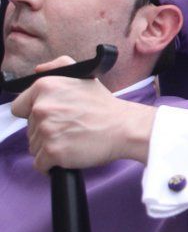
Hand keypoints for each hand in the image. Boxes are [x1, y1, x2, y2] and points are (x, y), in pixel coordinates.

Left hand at [11, 70, 155, 171]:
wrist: (124, 127)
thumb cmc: (104, 106)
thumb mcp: (83, 76)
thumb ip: (58, 66)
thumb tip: (38, 70)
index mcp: (46, 86)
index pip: (19, 106)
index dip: (34, 112)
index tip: (52, 116)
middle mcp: (42, 107)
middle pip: (29, 129)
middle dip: (46, 130)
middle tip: (70, 126)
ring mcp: (46, 130)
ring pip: (34, 147)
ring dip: (50, 146)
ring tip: (72, 138)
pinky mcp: (52, 151)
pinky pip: (40, 164)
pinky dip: (53, 163)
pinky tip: (70, 152)